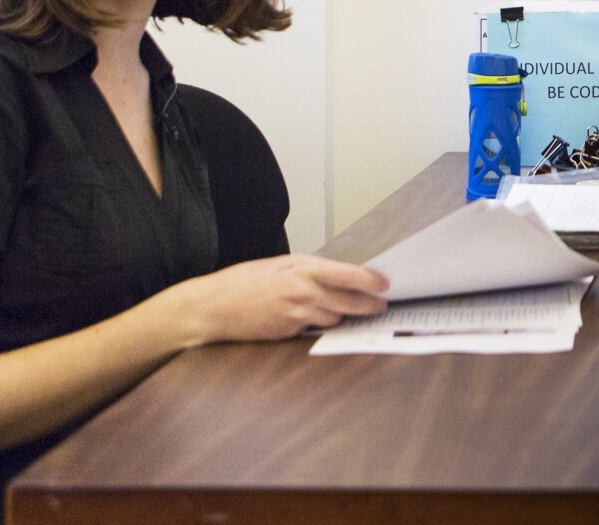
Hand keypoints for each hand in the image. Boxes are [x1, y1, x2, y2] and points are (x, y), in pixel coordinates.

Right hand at [177, 255, 388, 343]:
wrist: (214, 306)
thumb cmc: (242, 283)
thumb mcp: (277, 266)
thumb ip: (305, 272)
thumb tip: (332, 278)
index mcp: (300, 266)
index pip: (347, 273)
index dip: (369, 280)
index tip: (383, 284)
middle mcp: (303, 289)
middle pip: (349, 300)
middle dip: (368, 304)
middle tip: (380, 306)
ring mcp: (297, 313)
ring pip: (335, 318)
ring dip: (345, 317)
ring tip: (355, 314)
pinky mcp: (290, 332)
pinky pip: (316, 329)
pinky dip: (321, 326)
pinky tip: (321, 321)